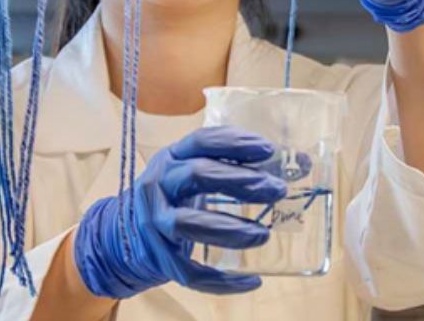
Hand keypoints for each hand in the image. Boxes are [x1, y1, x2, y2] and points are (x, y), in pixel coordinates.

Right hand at [72, 126, 286, 297]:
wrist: (125, 235)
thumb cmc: (175, 196)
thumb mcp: (195, 173)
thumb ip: (236, 166)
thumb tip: (298, 162)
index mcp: (170, 158)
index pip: (201, 142)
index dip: (234, 143)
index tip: (267, 150)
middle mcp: (158, 186)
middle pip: (198, 176)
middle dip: (241, 181)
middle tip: (277, 190)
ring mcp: (155, 223)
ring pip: (191, 224)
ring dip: (231, 228)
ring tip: (263, 234)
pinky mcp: (159, 257)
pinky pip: (191, 271)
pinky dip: (223, 280)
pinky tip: (253, 280)